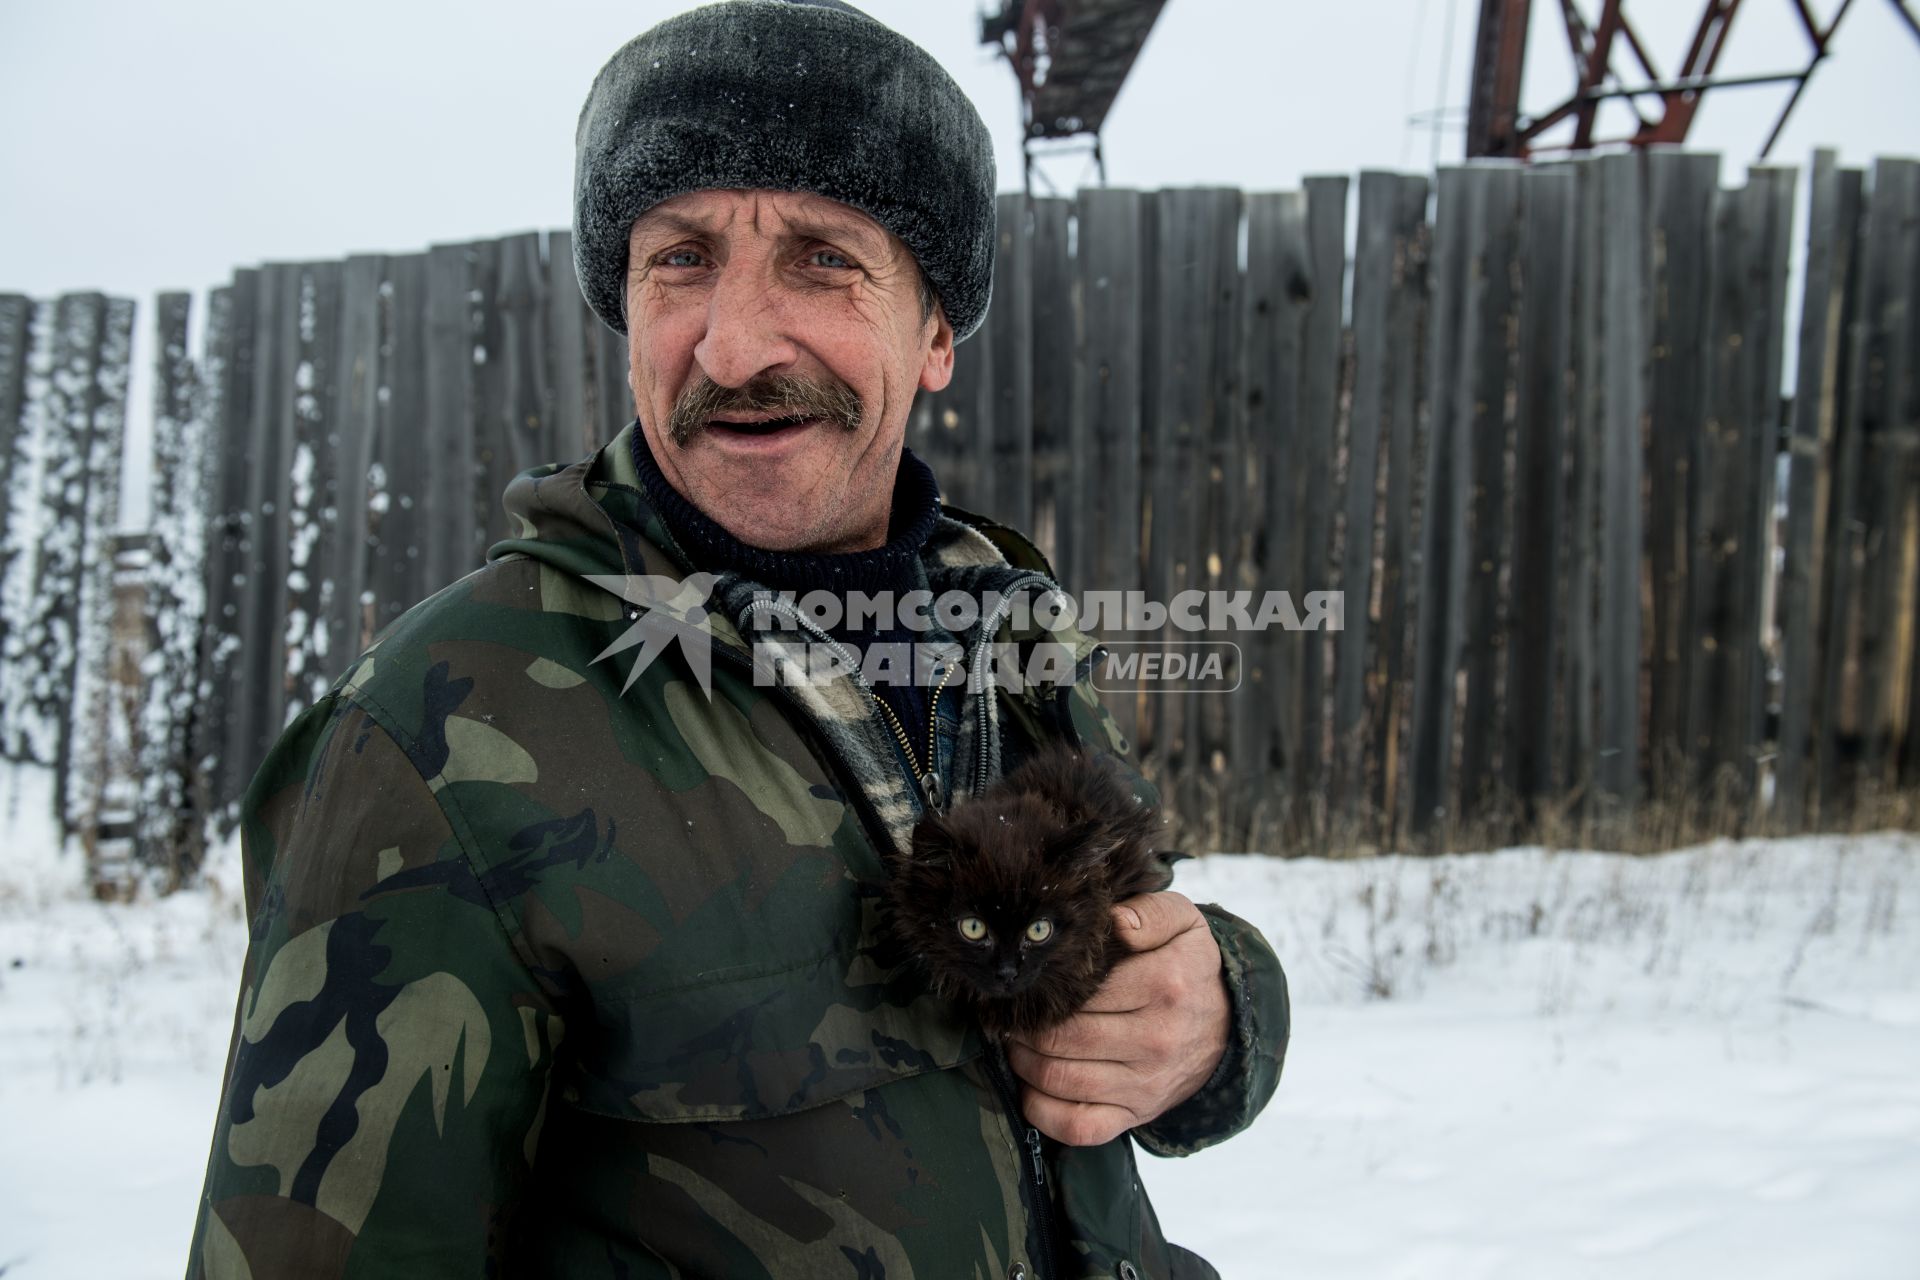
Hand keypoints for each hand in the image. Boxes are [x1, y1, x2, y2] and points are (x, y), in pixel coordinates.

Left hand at [1007, 891, 1228, 1146]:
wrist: (1228, 1027)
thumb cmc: (1188, 968)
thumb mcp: (1183, 923)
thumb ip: (1148, 912)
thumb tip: (1114, 923)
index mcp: (1165, 985)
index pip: (1083, 990)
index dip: (1043, 986)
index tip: (1026, 980)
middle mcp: (1156, 1039)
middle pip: (1064, 1037)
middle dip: (1023, 1026)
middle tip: (1010, 1013)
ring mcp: (1145, 1084)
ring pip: (1061, 1080)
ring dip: (1023, 1062)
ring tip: (1015, 1041)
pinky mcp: (1135, 1115)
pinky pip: (1077, 1126)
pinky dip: (1041, 1110)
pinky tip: (1031, 1085)